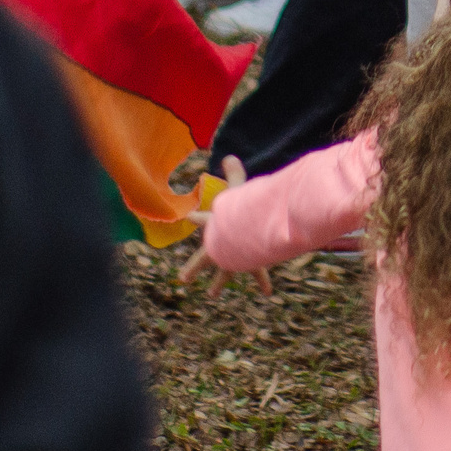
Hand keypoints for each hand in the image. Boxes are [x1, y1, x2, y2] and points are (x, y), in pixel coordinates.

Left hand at [176, 156, 272, 295]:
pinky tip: (268, 293)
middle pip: (202, 259)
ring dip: (217, 284)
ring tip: (212, 294)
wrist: (242, 232)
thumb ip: (233, 173)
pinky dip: (263, 283)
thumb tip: (229, 156)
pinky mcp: (248, 264)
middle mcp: (218, 246)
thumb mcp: (236, 187)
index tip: (188, 217)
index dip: (196, 218)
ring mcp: (231, 258)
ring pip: (223, 274)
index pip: (201, 219)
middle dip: (193, 268)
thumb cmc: (237, 209)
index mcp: (213, 226)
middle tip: (183, 279)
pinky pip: (258, 274)